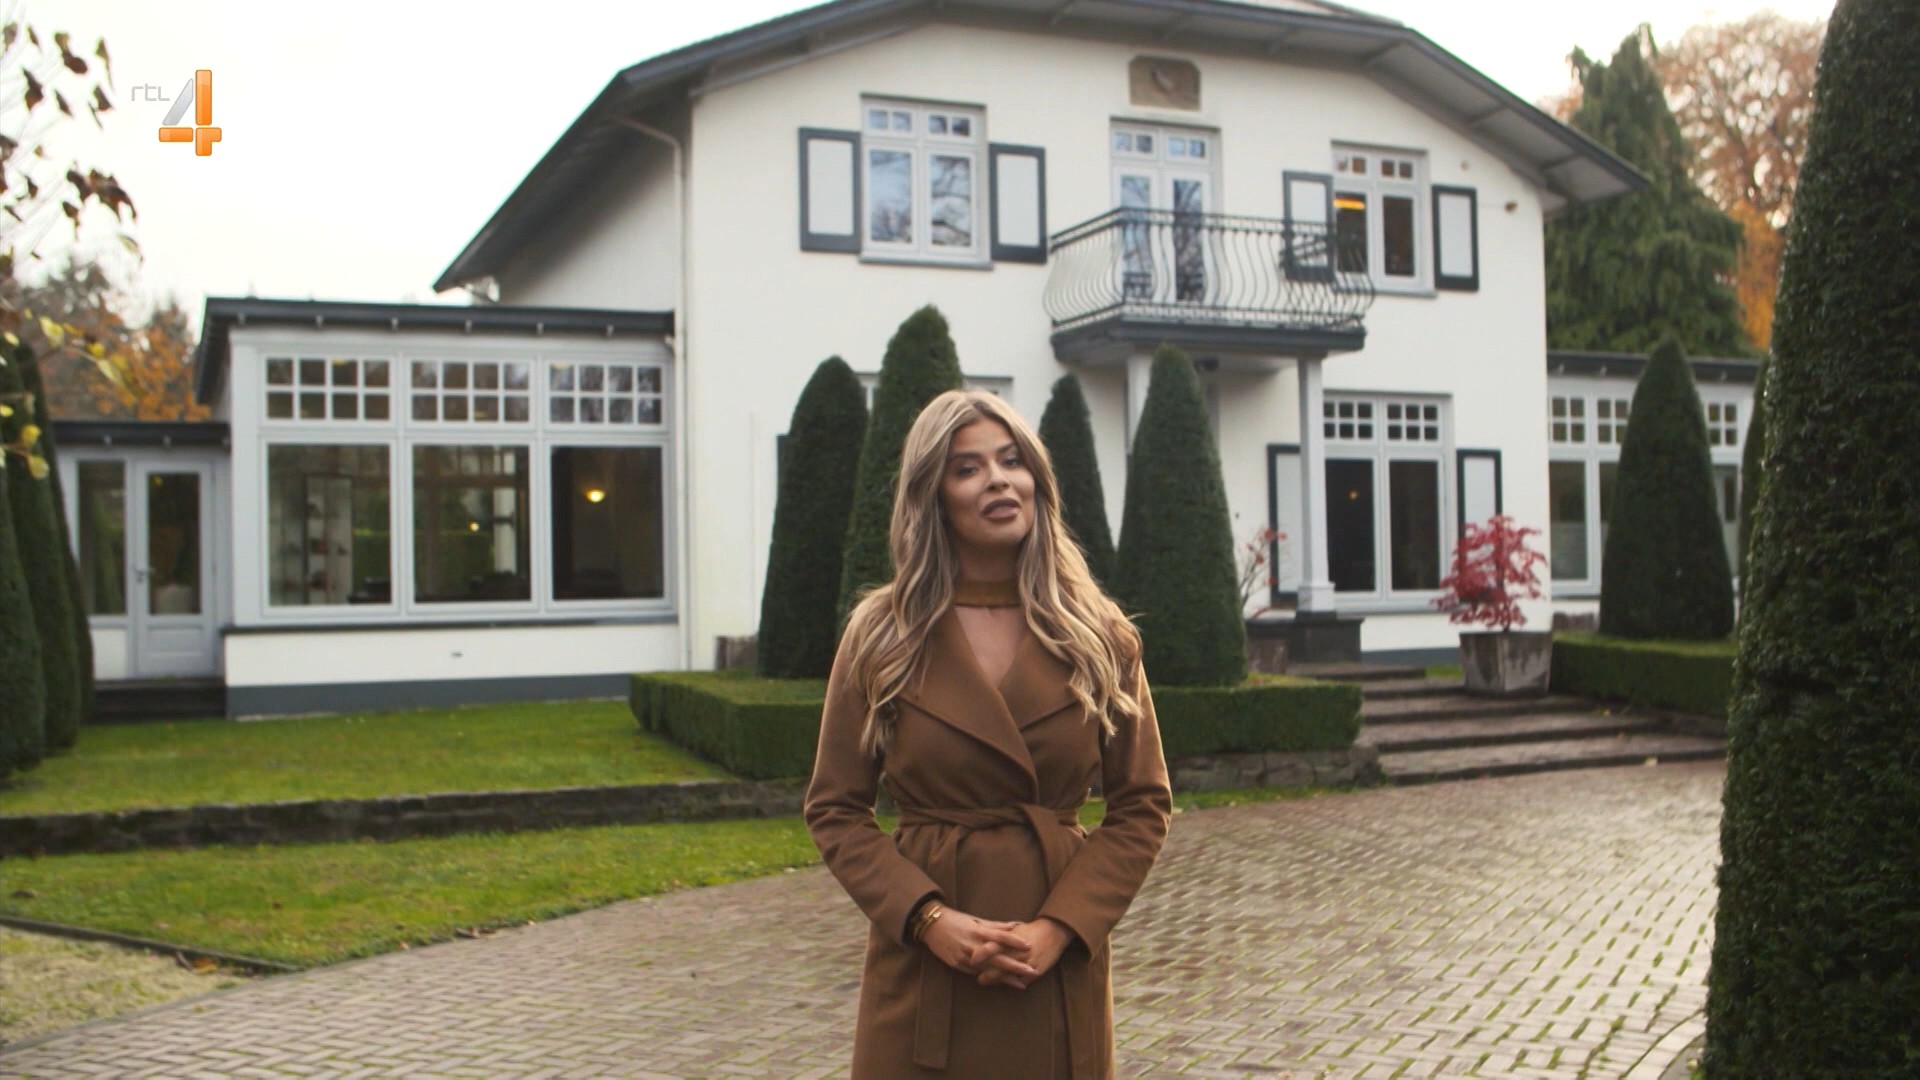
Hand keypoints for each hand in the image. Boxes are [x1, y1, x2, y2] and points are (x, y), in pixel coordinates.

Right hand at [920, 908, 1035, 981]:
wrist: (931, 926)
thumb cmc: (956, 920)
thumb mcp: (975, 920)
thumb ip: (996, 925)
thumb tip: (1016, 925)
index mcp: (978, 931)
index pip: (1000, 936)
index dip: (1015, 941)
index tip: (1029, 946)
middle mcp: (972, 945)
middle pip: (997, 957)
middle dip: (1015, 966)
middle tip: (1032, 971)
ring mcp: (965, 957)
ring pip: (988, 970)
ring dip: (1005, 978)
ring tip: (1021, 984)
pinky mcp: (958, 965)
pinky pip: (977, 974)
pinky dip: (990, 979)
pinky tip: (1001, 984)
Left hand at [976, 918, 1074, 989]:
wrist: (1054, 931)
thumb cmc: (1031, 930)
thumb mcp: (1014, 930)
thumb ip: (998, 935)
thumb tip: (980, 939)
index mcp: (1011, 939)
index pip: (992, 947)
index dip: (981, 954)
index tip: (971, 960)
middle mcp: (1017, 951)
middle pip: (998, 965)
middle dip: (986, 972)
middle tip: (977, 978)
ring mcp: (1026, 962)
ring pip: (1008, 975)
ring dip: (996, 980)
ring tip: (983, 981)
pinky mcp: (1035, 971)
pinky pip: (1020, 981)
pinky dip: (1012, 983)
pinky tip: (1003, 984)